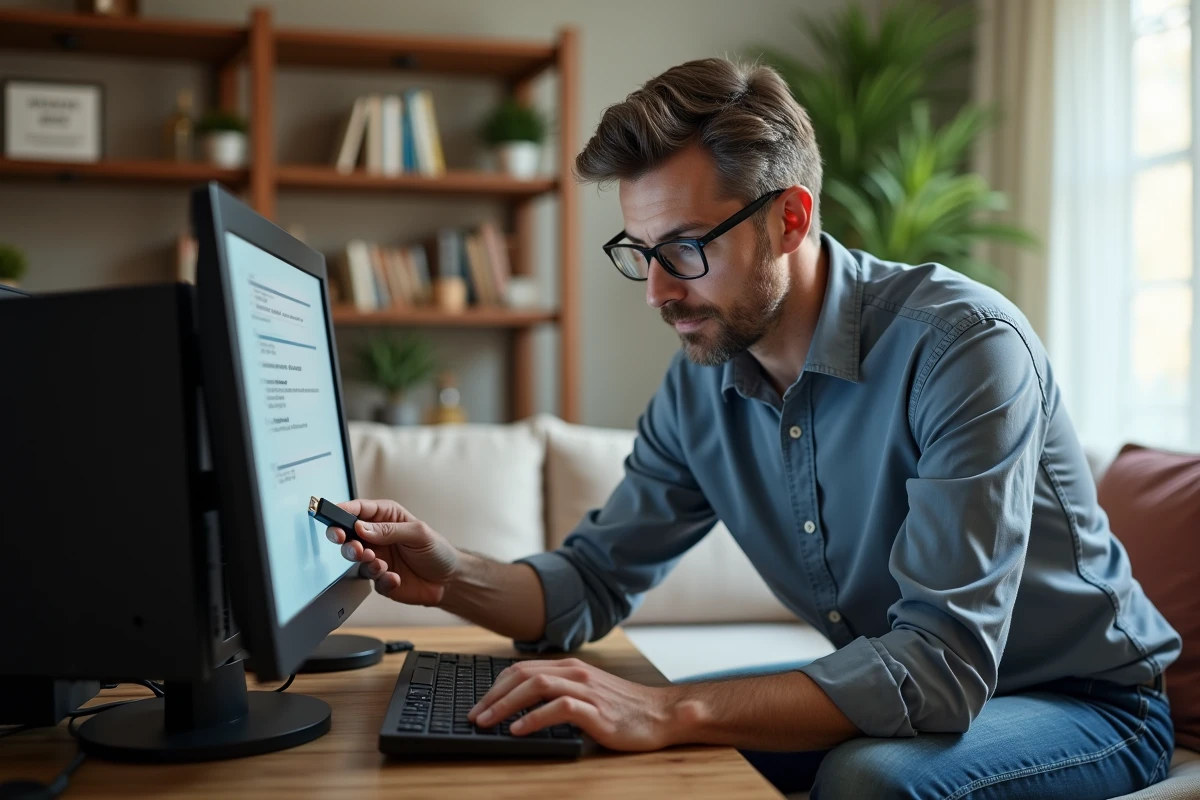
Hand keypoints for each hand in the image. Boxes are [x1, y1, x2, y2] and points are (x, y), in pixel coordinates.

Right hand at [326, 498, 459, 606]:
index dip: (343, 511)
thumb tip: (361, 527)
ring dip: (364, 561)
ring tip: (378, 563)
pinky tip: (394, 577)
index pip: (359, 510)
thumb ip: (389, 530)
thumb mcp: (418, 533)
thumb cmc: (437, 550)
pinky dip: (382, 579)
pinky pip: (372, 580)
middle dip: (344, 538)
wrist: (449, 581)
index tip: (330, 513)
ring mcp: (377, 558)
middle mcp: (378, 537)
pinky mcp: (380, 579)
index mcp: (386, 518)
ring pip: (356, 558)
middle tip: (352, 544)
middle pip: (349, 534)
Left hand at [467, 658, 678, 751]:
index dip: (495, 686)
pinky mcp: (597, 711)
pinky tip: (518, 730)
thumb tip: (520, 704)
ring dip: (506, 705)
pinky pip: (559, 708)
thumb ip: (558, 693)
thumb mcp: (586, 694)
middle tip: (474, 716)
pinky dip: (534, 718)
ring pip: (536, 687)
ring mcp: (586, 691)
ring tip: (487, 722)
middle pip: (522, 675)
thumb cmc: (623, 709)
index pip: (522, 670)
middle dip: (493, 696)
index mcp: (570, 668)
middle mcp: (575, 674)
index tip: (478, 705)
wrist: (661, 714)